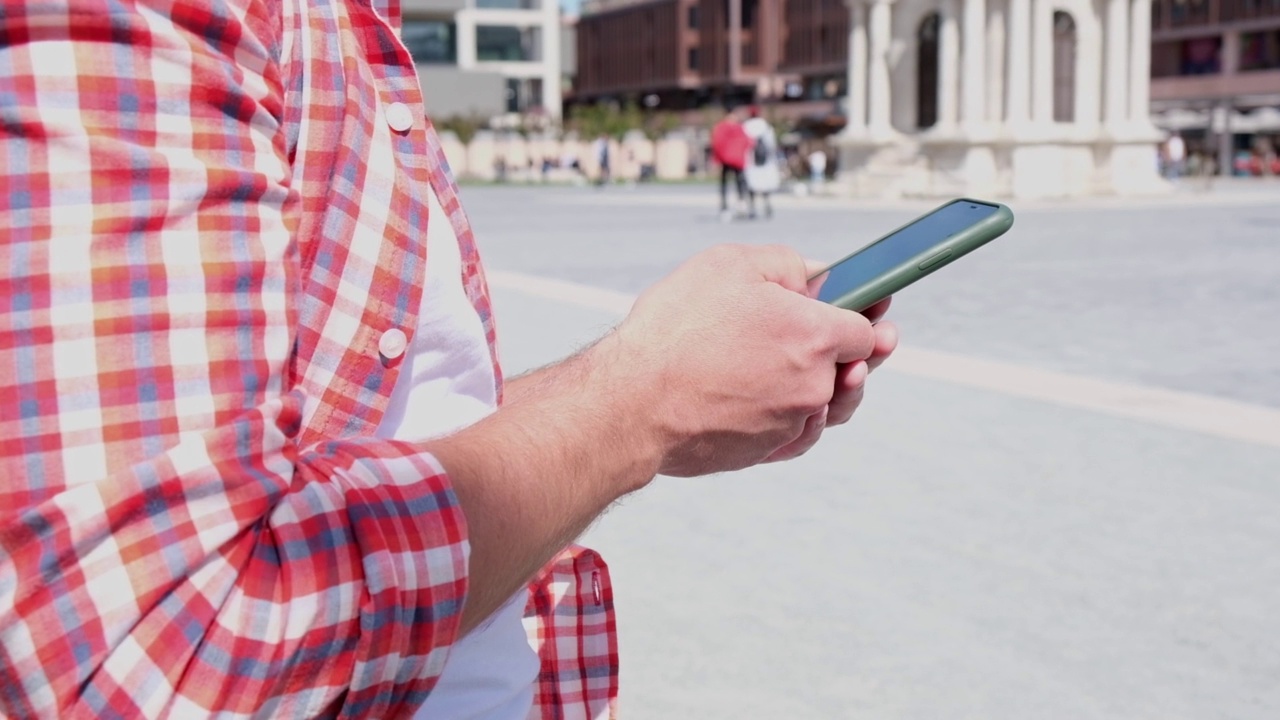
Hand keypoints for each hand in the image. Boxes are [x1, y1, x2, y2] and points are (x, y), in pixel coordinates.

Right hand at [606, 244, 895, 476]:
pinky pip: (797, 434)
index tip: (877, 309)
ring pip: (826, 406)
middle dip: (860, 353)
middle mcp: (812, 384)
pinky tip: (790, 404)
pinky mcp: (765, 451)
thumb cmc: (674, 332)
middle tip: (876, 341)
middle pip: (854, 371)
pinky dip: (798, 419)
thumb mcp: (728, 265)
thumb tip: (816, 276)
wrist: (632, 404)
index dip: (869, 314)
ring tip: (831, 373)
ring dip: (831, 388)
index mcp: (813, 335)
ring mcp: (790, 423)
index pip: (865, 328)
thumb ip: (786, 264)